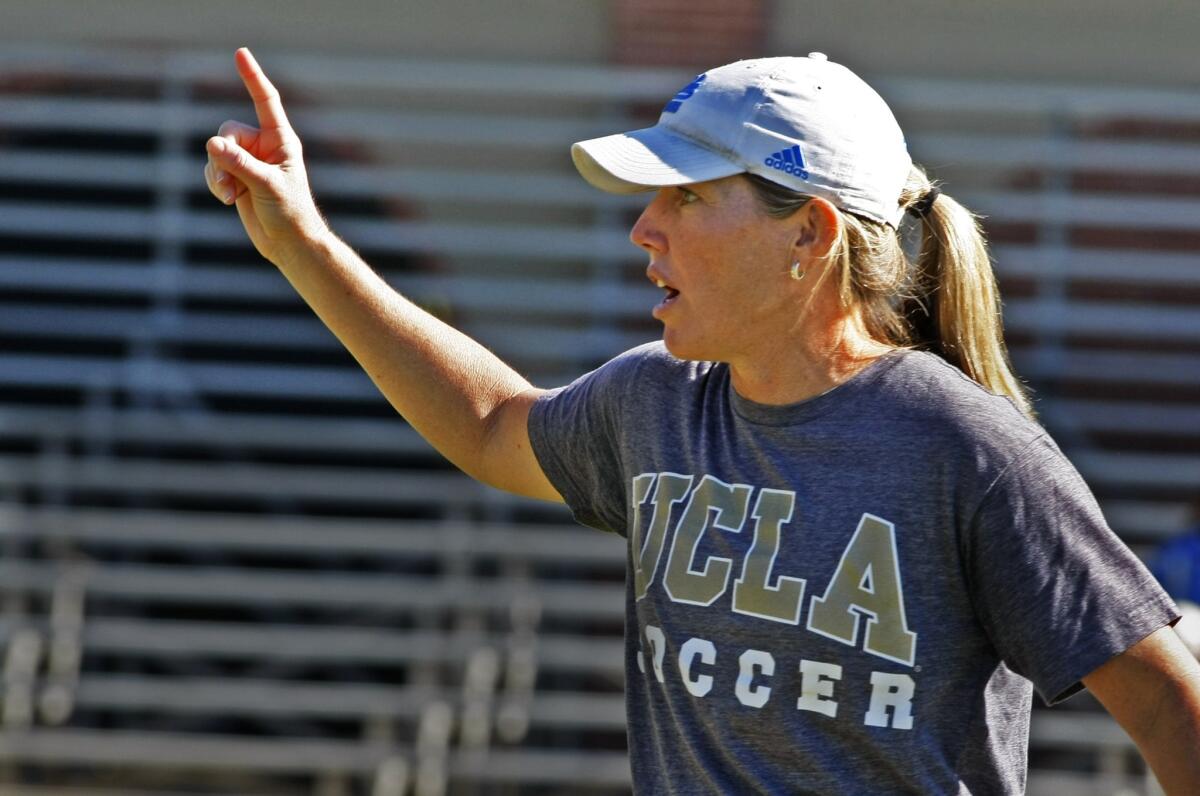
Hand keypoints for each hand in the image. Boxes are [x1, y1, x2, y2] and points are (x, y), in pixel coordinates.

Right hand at [204, 48, 328, 264]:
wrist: (288, 243)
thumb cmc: (289, 213)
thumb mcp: (266, 185)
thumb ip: (240, 164)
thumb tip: (212, 144)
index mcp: (281, 141)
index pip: (266, 102)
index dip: (252, 78)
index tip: (240, 53)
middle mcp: (263, 146)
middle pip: (228, 131)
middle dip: (223, 155)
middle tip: (233, 181)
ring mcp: (248, 161)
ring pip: (215, 151)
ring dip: (217, 174)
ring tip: (231, 195)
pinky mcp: (235, 177)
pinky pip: (212, 169)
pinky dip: (215, 183)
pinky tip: (228, 199)